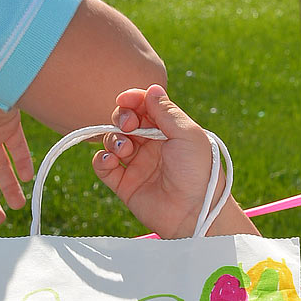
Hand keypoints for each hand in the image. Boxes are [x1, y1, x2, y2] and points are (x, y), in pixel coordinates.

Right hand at [94, 84, 233, 238]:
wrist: (196, 212)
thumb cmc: (199, 171)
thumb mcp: (188, 134)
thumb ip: (166, 111)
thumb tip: (151, 88)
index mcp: (169, 130)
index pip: (144, 106)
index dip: (133, 99)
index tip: (126, 100)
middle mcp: (152, 145)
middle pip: (125, 120)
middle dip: (122, 117)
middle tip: (130, 126)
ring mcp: (137, 164)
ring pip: (112, 140)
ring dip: (113, 138)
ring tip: (125, 149)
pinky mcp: (125, 185)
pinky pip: (104, 165)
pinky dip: (102, 159)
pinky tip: (111, 160)